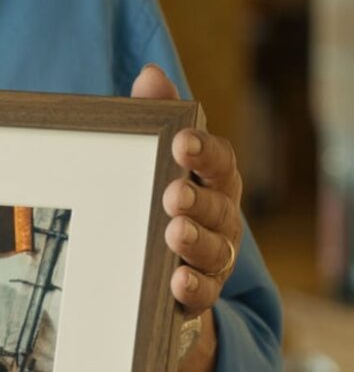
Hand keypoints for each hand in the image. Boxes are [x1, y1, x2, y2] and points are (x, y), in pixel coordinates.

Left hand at [131, 64, 241, 317]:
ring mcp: (212, 259)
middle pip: (219, 207)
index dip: (203, 151)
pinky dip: (191, 286)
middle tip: (173, 194)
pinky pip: (201, 294)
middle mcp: (221, 218)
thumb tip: (149, 75)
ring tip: (173, 232)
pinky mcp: (198, 295)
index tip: (180, 141)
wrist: (156, 269)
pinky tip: (175, 280)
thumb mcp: (153, 160)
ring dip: (195, 241)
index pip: (218, 161)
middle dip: (198, 199)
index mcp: (213, 181)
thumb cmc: (157, 199)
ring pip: (213, 250)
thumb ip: (155, 119)